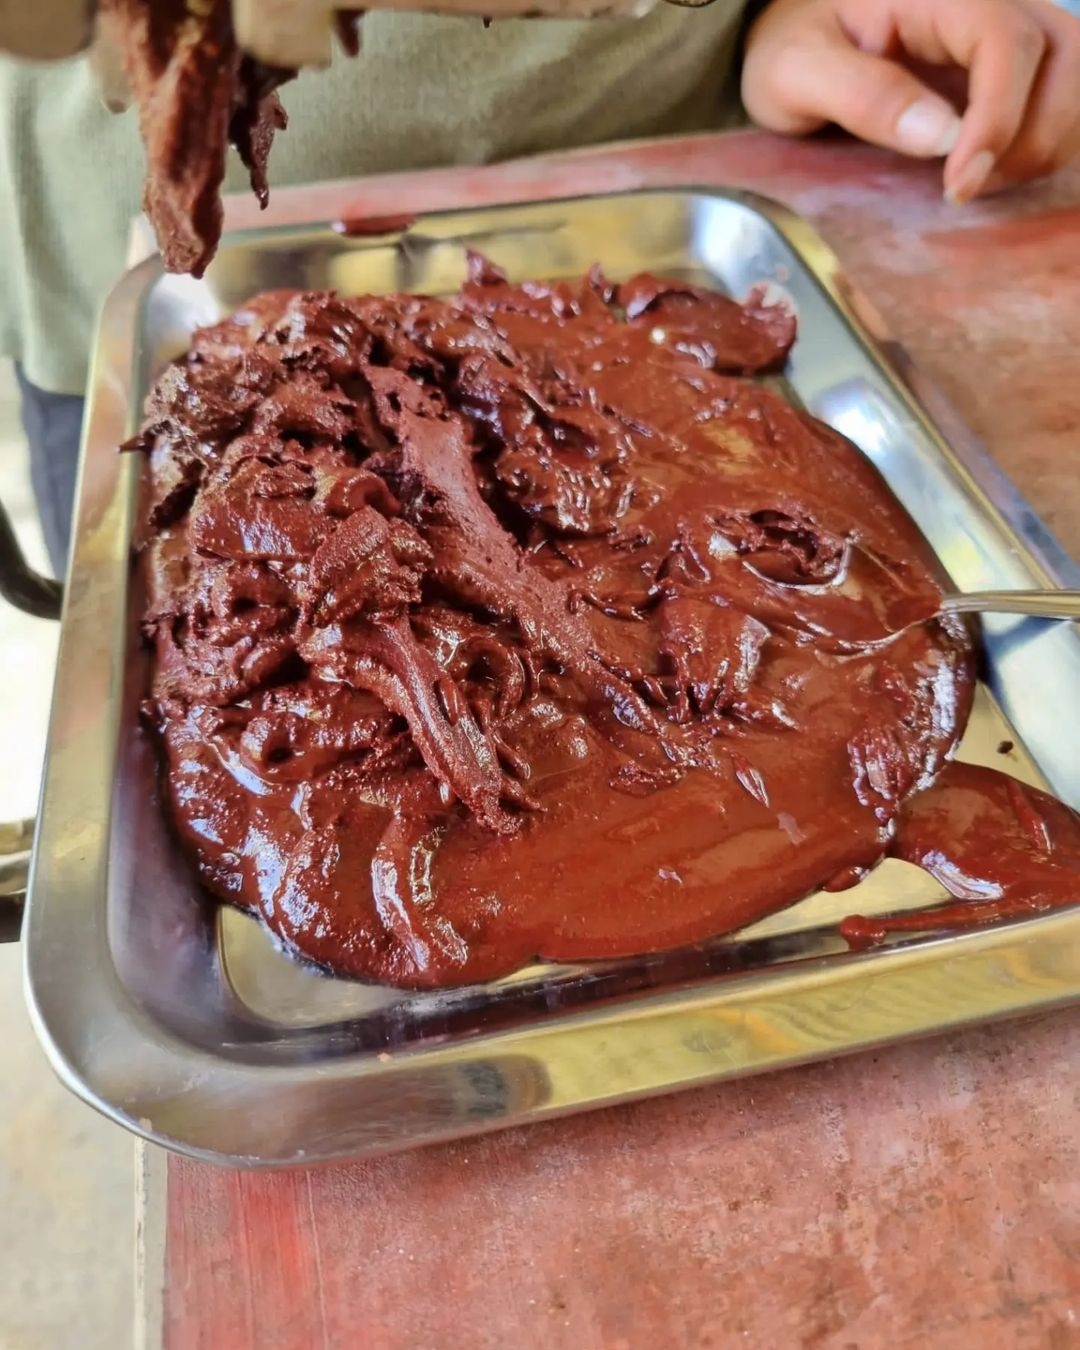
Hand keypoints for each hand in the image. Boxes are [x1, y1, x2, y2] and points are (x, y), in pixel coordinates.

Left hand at [741, 0, 1079, 200]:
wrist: (795, 39)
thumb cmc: (792, 50)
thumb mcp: (797, 73)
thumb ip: (862, 96)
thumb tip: (938, 136)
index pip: (1004, 41)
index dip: (997, 119)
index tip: (961, 184)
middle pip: (1064, 55)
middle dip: (1032, 136)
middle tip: (966, 188)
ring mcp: (1007, 28)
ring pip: (1074, 75)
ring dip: (1045, 141)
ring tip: (977, 181)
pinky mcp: (1012, 62)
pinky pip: (1061, 95)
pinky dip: (1043, 140)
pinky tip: (993, 171)